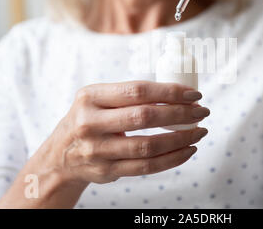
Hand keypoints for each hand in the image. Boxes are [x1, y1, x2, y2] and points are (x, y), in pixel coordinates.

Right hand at [48, 81, 208, 185]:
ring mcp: (97, 150)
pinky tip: (188, 150)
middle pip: (145, 117)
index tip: (193, 94)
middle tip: (202, 112)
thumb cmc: (89, 120)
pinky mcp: (106, 171)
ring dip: (181, 138)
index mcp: (90, 97)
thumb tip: (178, 95)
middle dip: (180, 114)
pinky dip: (172, 159)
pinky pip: (146, 167)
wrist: (60, 156)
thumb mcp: (97, 100)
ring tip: (200, 131)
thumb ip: (129, 96)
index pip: (137, 91)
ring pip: (148, 145)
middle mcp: (90, 123)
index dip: (170, 92)